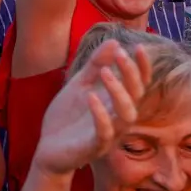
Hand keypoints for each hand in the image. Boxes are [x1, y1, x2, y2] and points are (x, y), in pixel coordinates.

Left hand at [32, 39, 150, 175]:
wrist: (47, 148)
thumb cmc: (67, 117)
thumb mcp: (79, 85)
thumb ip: (96, 65)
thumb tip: (116, 41)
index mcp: (116, 103)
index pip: (139, 84)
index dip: (142, 67)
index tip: (139, 46)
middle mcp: (118, 118)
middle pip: (136, 96)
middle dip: (130, 74)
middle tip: (119, 55)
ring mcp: (109, 134)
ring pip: (127, 115)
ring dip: (118, 92)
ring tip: (105, 72)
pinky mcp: (95, 147)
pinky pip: (104, 132)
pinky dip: (100, 114)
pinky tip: (91, 97)